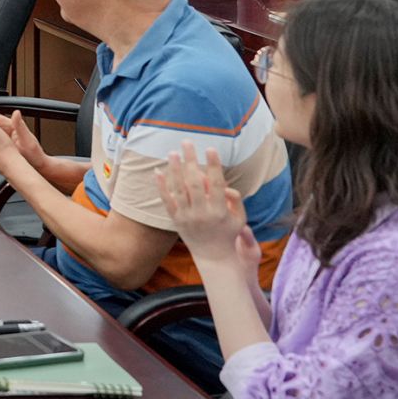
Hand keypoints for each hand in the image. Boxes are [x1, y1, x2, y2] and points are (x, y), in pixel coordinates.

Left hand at [155, 142, 248, 261]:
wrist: (213, 256)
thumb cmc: (228, 232)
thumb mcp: (239, 218)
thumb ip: (235, 200)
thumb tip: (225, 185)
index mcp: (220, 211)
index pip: (216, 184)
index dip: (213, 165)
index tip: (210, 148)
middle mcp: (202, 213)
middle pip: (194, 182)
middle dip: (190, 160)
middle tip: (186, 142)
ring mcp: (186, 216)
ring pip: (178, 189)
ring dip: (175, 169)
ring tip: (172, 152)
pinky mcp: (175, 219)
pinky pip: (166, 200)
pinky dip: (161, 186)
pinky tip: (158, 171)